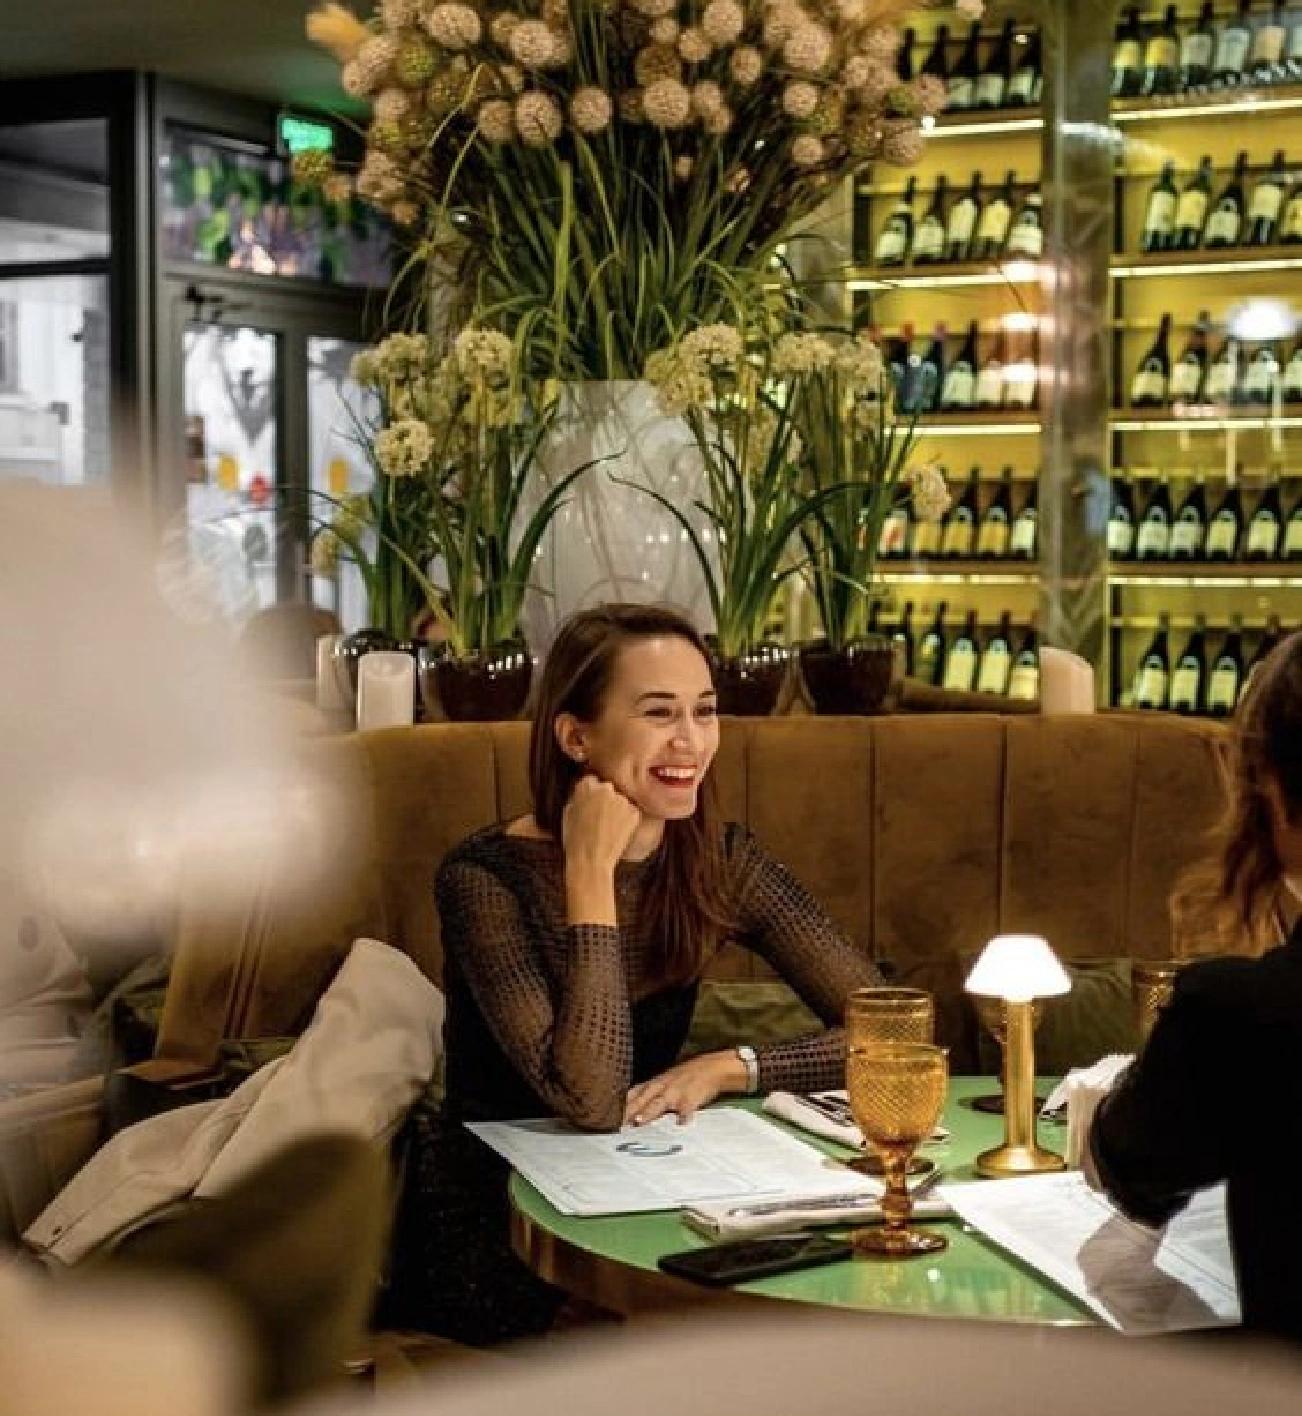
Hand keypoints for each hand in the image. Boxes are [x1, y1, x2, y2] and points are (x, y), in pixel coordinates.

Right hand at [562, 774, 642, 876]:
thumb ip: (577, 797)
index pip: (591, 781)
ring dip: (616, 809)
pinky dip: (626, 819)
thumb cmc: (574, 840)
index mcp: (586, 786)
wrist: (591, 860)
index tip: (590, 803)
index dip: (590, 794)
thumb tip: (584, 793)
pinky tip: (616, 831)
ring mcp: (622, 800)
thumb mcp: (567, 813)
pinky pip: (630, 812)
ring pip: (620, 800)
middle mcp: (606, 788)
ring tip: (608, 827)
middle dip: (604, 799)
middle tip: (599, 816)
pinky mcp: (634, 812)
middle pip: (607, 789)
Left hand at [623, 1051, 748, 1126]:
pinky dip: (683, 1116)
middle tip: (618, 1122)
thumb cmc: (685, 1076)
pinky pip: (687, 1109)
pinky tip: (680, 1124)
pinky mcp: (692, 1099)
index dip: (621, 1104)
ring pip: (660, 1103)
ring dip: (649, 1112)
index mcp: (655, 1083)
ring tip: (639, 1121)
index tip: (608, 1115)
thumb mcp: (665, 1080)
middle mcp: (662, 1087)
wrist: (711, 1068)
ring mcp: (676, 1092)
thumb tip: (631, 1109)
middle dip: (630, 1110)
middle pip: (642, 1099)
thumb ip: (650, 1094)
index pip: (634, 1093)